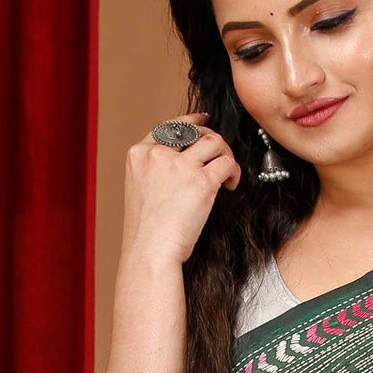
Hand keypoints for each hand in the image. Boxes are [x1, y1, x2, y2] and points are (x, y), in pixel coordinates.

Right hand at [121, 113, 241, 268]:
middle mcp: (157, 154)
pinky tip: (231, 185)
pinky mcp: (201, 181)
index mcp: (138, 155)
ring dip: (226, 154)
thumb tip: (186, 165)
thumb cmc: (148, 234)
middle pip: (193, 130)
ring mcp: (179, 166)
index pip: (168, 126)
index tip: (204, 120)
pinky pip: (227, 163)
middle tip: (221, 154)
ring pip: (214, 141)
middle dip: (211, 139)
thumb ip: (157, 173)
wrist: (151, 252)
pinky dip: (234, 171)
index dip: (190, 120)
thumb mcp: (142, 193)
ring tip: (227, 173)